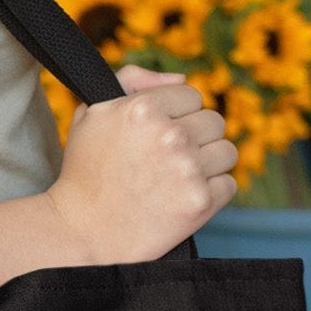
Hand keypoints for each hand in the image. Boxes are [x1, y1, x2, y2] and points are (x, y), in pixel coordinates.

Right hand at [46, 64, 238, 264]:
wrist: (82, 232)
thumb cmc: (85, 172)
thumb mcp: (94, 113)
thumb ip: (133, 80)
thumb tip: (180, 78)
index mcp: (144, 107)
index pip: (191, 95)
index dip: (176, 115)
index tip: (158, 136)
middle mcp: (169, 135)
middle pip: (214, 122)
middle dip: (195, 139)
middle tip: (167, 161)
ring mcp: (187, 169)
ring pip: (227, 152)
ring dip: (207, 165)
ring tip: (177, 179)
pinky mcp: (200, 202)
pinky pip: (229, 185)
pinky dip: (212, 193)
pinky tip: (183, 198)